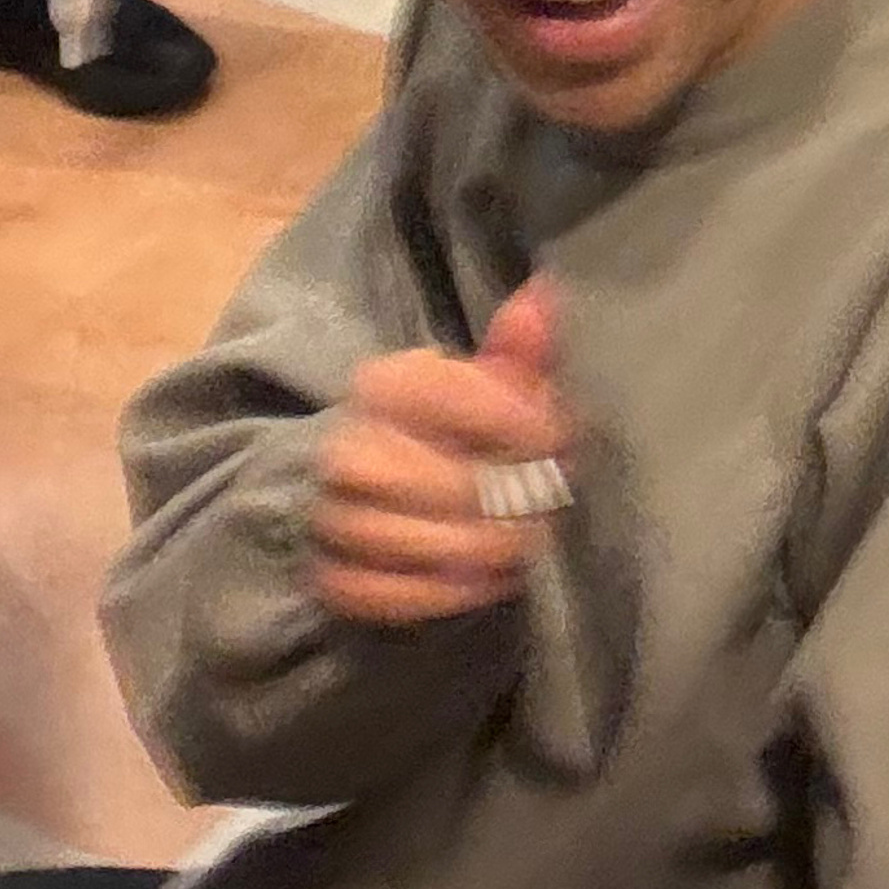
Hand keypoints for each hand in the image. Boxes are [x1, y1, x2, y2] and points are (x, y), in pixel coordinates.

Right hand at [310, 279, 569, 628]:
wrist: (365, 474)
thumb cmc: (446, 420)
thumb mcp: (482, 377)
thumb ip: (518, 347)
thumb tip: (543, 294)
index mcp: (386, 385)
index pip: (459, 400)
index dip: (523, 424)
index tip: (560, 442)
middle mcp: (348, 447)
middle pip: (442, 483)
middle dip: (508, 498)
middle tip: (548, 504)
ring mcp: (330, 514)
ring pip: (415, 542)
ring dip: (482, 550)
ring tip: (524, 545)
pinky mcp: (328, 572)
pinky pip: (384, 593)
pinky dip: (441, 593)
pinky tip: (483, 581)